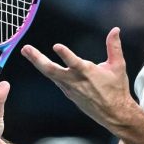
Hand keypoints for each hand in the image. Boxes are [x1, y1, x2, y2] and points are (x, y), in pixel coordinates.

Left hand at [21, 27, 136, 129]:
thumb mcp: (118, 66)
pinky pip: (55, 79)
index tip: (56, 46)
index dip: (66, 55)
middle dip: (37, 59)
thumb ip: (114, 47)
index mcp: (88, 73)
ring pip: (50, 74)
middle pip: (52, 70)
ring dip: (37, 62)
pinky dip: (46, 69)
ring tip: (26, 50)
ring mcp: (69, 88)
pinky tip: (38, 61)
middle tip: (26, 48)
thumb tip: (115, 30)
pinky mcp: (68, 92)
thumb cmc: (116, 88)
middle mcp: (75, 81)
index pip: (74, 63)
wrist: (113, 113)